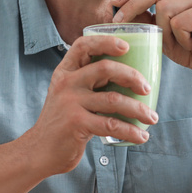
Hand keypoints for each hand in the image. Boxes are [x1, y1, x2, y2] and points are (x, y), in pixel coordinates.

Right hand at [23, 35, 159, 173]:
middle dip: (132, 76)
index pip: (83, 46)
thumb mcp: (69, 95)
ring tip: (152, 118)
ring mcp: (70, 103)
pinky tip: (141, 136)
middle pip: (105, 69)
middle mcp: (66, 83)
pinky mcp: (76, 123)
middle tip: (147, 89)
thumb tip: (130, 80)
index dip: (106, 41)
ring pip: (113, 100)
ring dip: (138, 110)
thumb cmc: (63, 122)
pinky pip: (111, 125)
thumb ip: (89, 84)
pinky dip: (131, 131)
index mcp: (65, 72)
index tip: (126, 47)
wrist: (39, 151)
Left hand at [110, 0, 191, 79]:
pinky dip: (179, 39)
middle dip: (132, 6)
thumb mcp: (160, 31)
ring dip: (164, 31)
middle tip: (118, 21)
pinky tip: (190, 44)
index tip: (114, 3)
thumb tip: (118, 6)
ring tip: (177, 42)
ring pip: (164, 8)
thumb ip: (145, 17)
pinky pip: (178, 23)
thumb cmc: (187, 48)